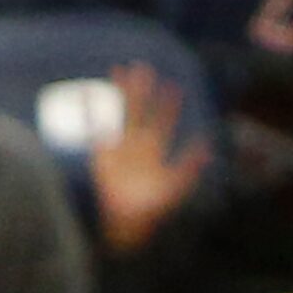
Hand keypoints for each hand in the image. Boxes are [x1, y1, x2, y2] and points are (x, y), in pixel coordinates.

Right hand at [89, 63, 208, 255]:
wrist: (125, 223)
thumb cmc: (151, 210)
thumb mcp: (175, 187)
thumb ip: (189, 166)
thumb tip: (207, 145)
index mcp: (154, 153)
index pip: (162, 124)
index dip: (168, 106)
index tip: (173, 86)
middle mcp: (136, 147)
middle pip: (140, 112)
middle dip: (142, 92)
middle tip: (144, 68)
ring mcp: (118, 149)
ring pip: (119, 115)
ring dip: (120, 94)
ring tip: (119, 70)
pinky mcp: (101, 155)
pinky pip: (94, 128)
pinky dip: (89, 112)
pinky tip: (86, 95)